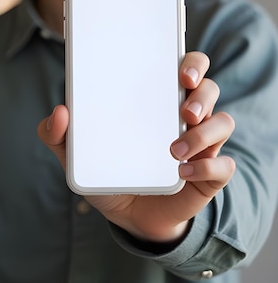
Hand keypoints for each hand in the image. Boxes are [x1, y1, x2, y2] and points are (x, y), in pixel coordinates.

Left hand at [38, 51, 234, 244]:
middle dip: (202, 92)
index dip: (190, 63)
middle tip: (183, 109)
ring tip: (174, 149)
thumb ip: (58, 134)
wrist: (130, 219)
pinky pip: (224, 165)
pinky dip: (207, 166)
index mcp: (159, 100)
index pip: (186, 67)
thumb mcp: (78, 155)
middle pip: (210, 87)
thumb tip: (59, 112)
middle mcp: (186, 116)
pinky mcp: (209, 174)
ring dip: (204, 132)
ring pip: (223, 122)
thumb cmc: (110, 173)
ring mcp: (202, 144)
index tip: (180, 72)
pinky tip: (182, 172)